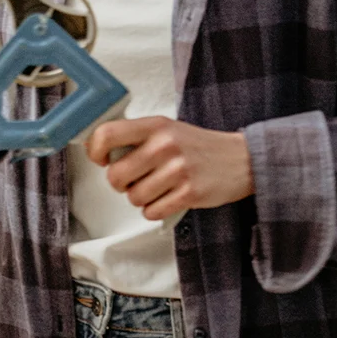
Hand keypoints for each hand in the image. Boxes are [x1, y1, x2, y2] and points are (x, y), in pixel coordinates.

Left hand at [86, 116, 253, 220]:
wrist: (241, 159)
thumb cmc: (196, 146)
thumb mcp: (167, 129)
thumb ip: (136, 137)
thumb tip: (98, 150)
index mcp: (155, 125)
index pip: (108, 134)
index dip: (95, 150)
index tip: (100, 159)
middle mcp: (164, 145)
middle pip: (116, 176)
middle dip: (120, 184)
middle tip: (134, 179)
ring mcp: (178, 170)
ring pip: (134, 197)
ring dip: (140, 198)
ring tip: (157, 187)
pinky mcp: (189, 193)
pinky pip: (151, 211)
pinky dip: (155, 210)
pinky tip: (168, 198)